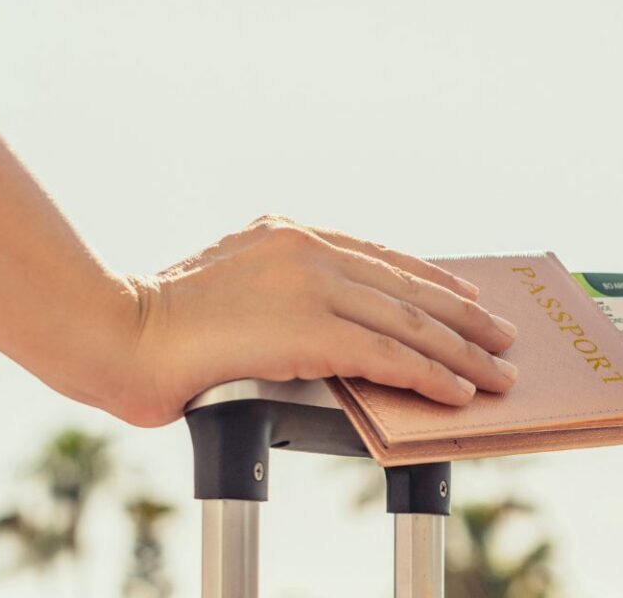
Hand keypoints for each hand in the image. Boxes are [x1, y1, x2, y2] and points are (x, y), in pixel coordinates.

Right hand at [104, 215, 518, 426]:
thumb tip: (319, 326)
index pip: (379, 256)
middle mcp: (307, 249)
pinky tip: (458, 389)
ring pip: (410, 321)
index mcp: (286, 233)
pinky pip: (390, 354)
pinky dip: (431, 374)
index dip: (429, 280)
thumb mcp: (230, 288)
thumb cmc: (159, 325)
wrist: (119, 333)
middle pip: (407, 286)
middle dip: (463, 316)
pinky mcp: (313, 328)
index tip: (465, 295)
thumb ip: (279, 293)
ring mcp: (312, 285)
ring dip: (462, 351)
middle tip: (503, 335)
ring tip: (497, 371)